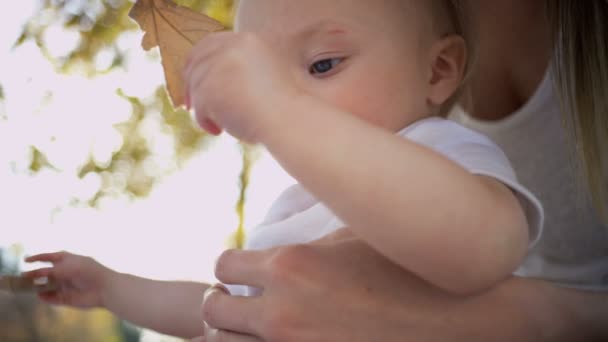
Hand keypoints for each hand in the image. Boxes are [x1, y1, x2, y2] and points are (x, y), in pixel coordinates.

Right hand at [24, 251, 111, 308]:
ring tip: (28, 287)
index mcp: (69, 260)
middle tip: (23, 276)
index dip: (38, 258)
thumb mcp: (67, 267)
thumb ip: (51, 271)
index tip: (26, 260)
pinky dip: (45, 297)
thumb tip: (36, 274)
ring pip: (47, 286)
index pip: (50, 257)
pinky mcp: (67, 298)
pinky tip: (41, 295)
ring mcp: (66, 285)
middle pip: (46, 273)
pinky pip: (52, 298)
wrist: (105, 288)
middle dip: (34, 275)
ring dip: (37, 287)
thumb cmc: (88, 272)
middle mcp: (66, 272)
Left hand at [183, 32, 300, 142]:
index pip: (210, 43)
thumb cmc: (284, 107)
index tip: (193, 79)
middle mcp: (232, 48)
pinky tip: (219, 131)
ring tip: (221, 126)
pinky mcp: (210, 88)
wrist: (290, 121)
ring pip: (197, 87)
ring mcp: (220, 66)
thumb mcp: (266, 75)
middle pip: (196, 61)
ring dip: (204, 109)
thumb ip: (241, 70)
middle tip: (190, 105)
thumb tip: (212, 82)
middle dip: (190, 84)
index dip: (198, 61)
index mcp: (248, 41)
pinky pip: (199, 107)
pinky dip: (205, 121)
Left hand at [201, 228, 590, 341]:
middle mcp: (282, 311)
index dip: (230, 267)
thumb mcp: (355, 234)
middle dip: (224, 300)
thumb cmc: (405, 270)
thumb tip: (293, 215)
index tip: (242, 269)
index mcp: (290, 265)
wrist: (453, 319)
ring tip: (250, 324)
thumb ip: (312, 231)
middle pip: (214, 309)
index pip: (223, 266)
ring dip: (232, 332)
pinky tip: (273, 339)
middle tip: (240, 298)